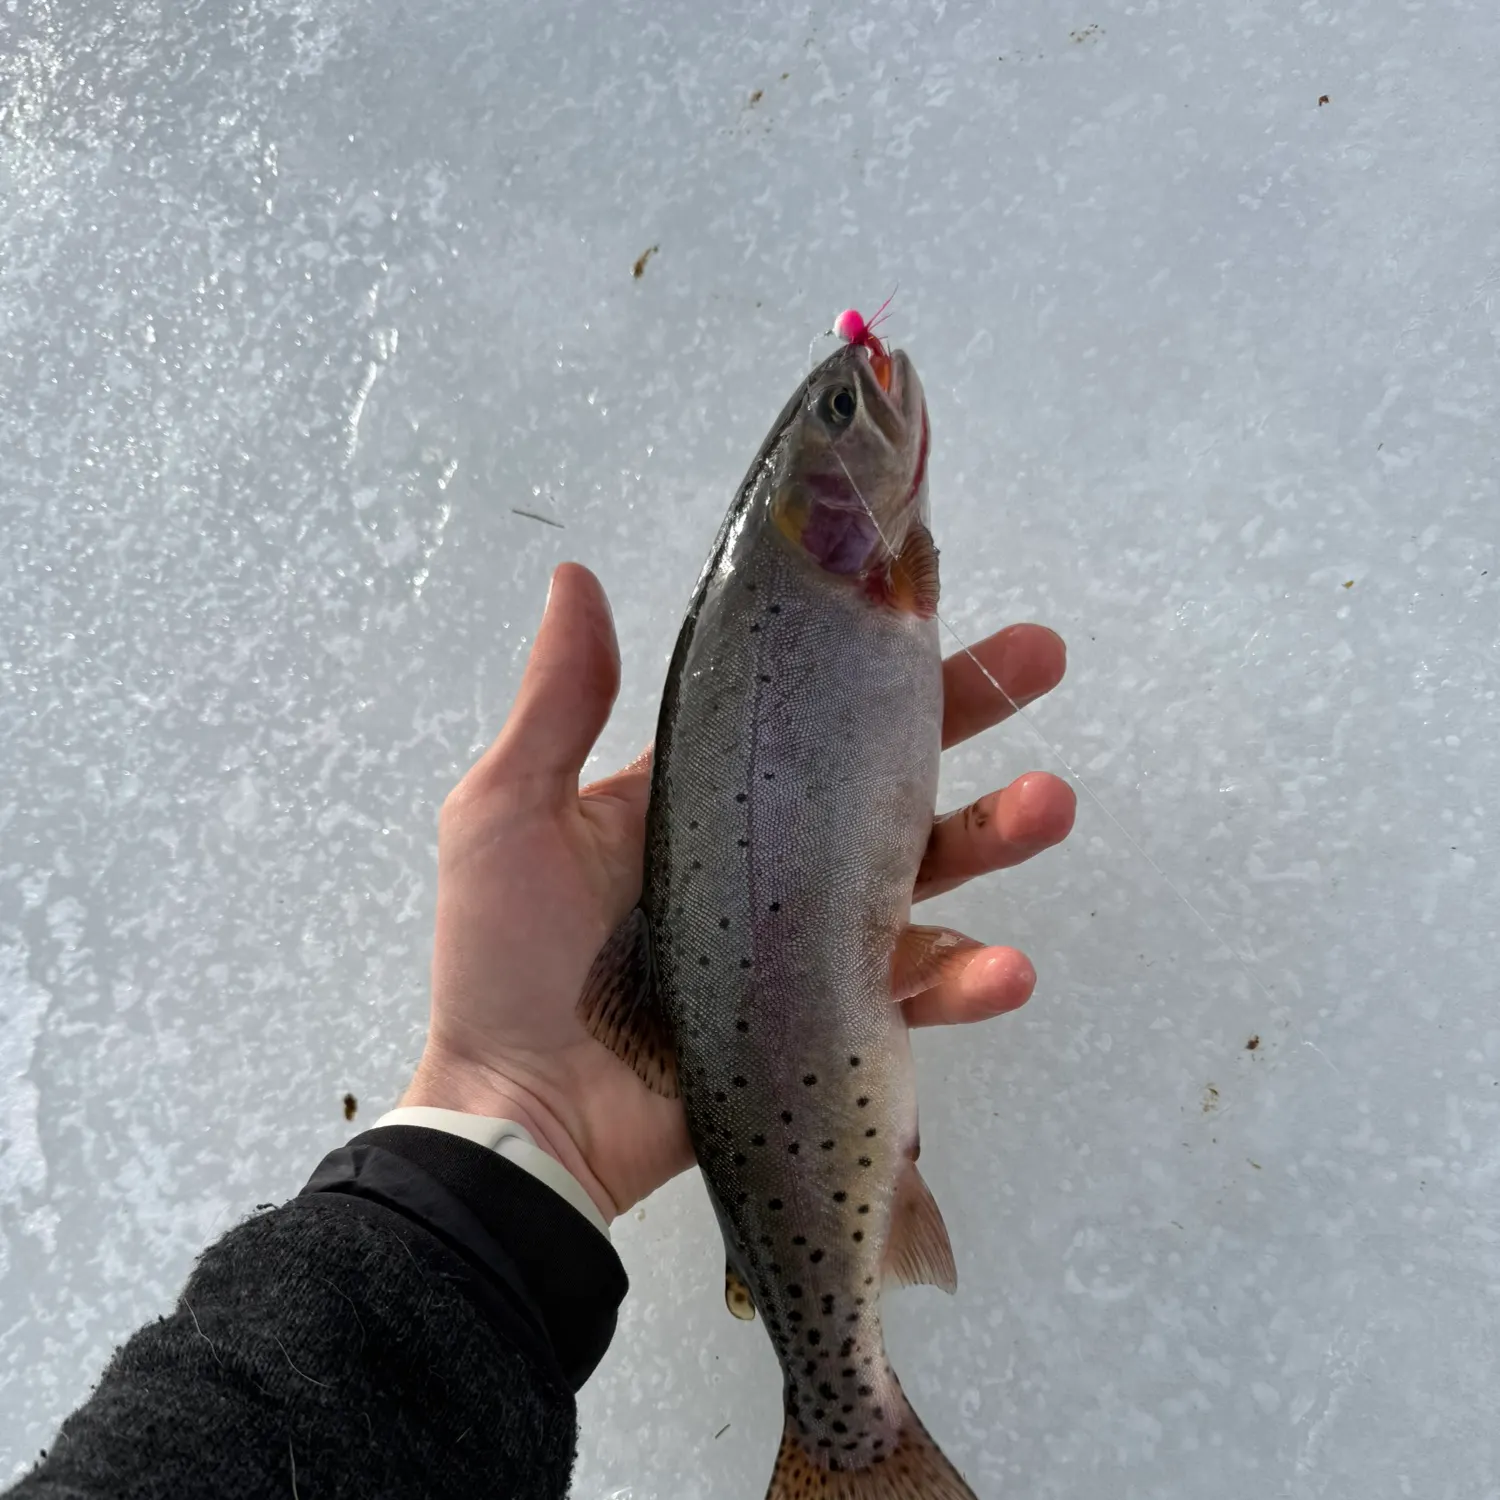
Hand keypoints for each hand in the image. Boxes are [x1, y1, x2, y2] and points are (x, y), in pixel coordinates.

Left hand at [402, 564, 1075, 1220]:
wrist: (523, 1120)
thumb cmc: (511, 960)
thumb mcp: (510, 814)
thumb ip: (558, 705)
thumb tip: (577, 577)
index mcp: (708, 796)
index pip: (805, 709)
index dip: (866, 655)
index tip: (924, 590)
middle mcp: (774, 853)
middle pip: (890, 768)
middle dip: (970, 708)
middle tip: (1042, 656)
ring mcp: (812, 936)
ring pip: (928, 870)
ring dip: (997, 834)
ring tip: (1051, 805)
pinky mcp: (835, 1018)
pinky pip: (918, 991)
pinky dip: (970, 982)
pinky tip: (1008, 970)